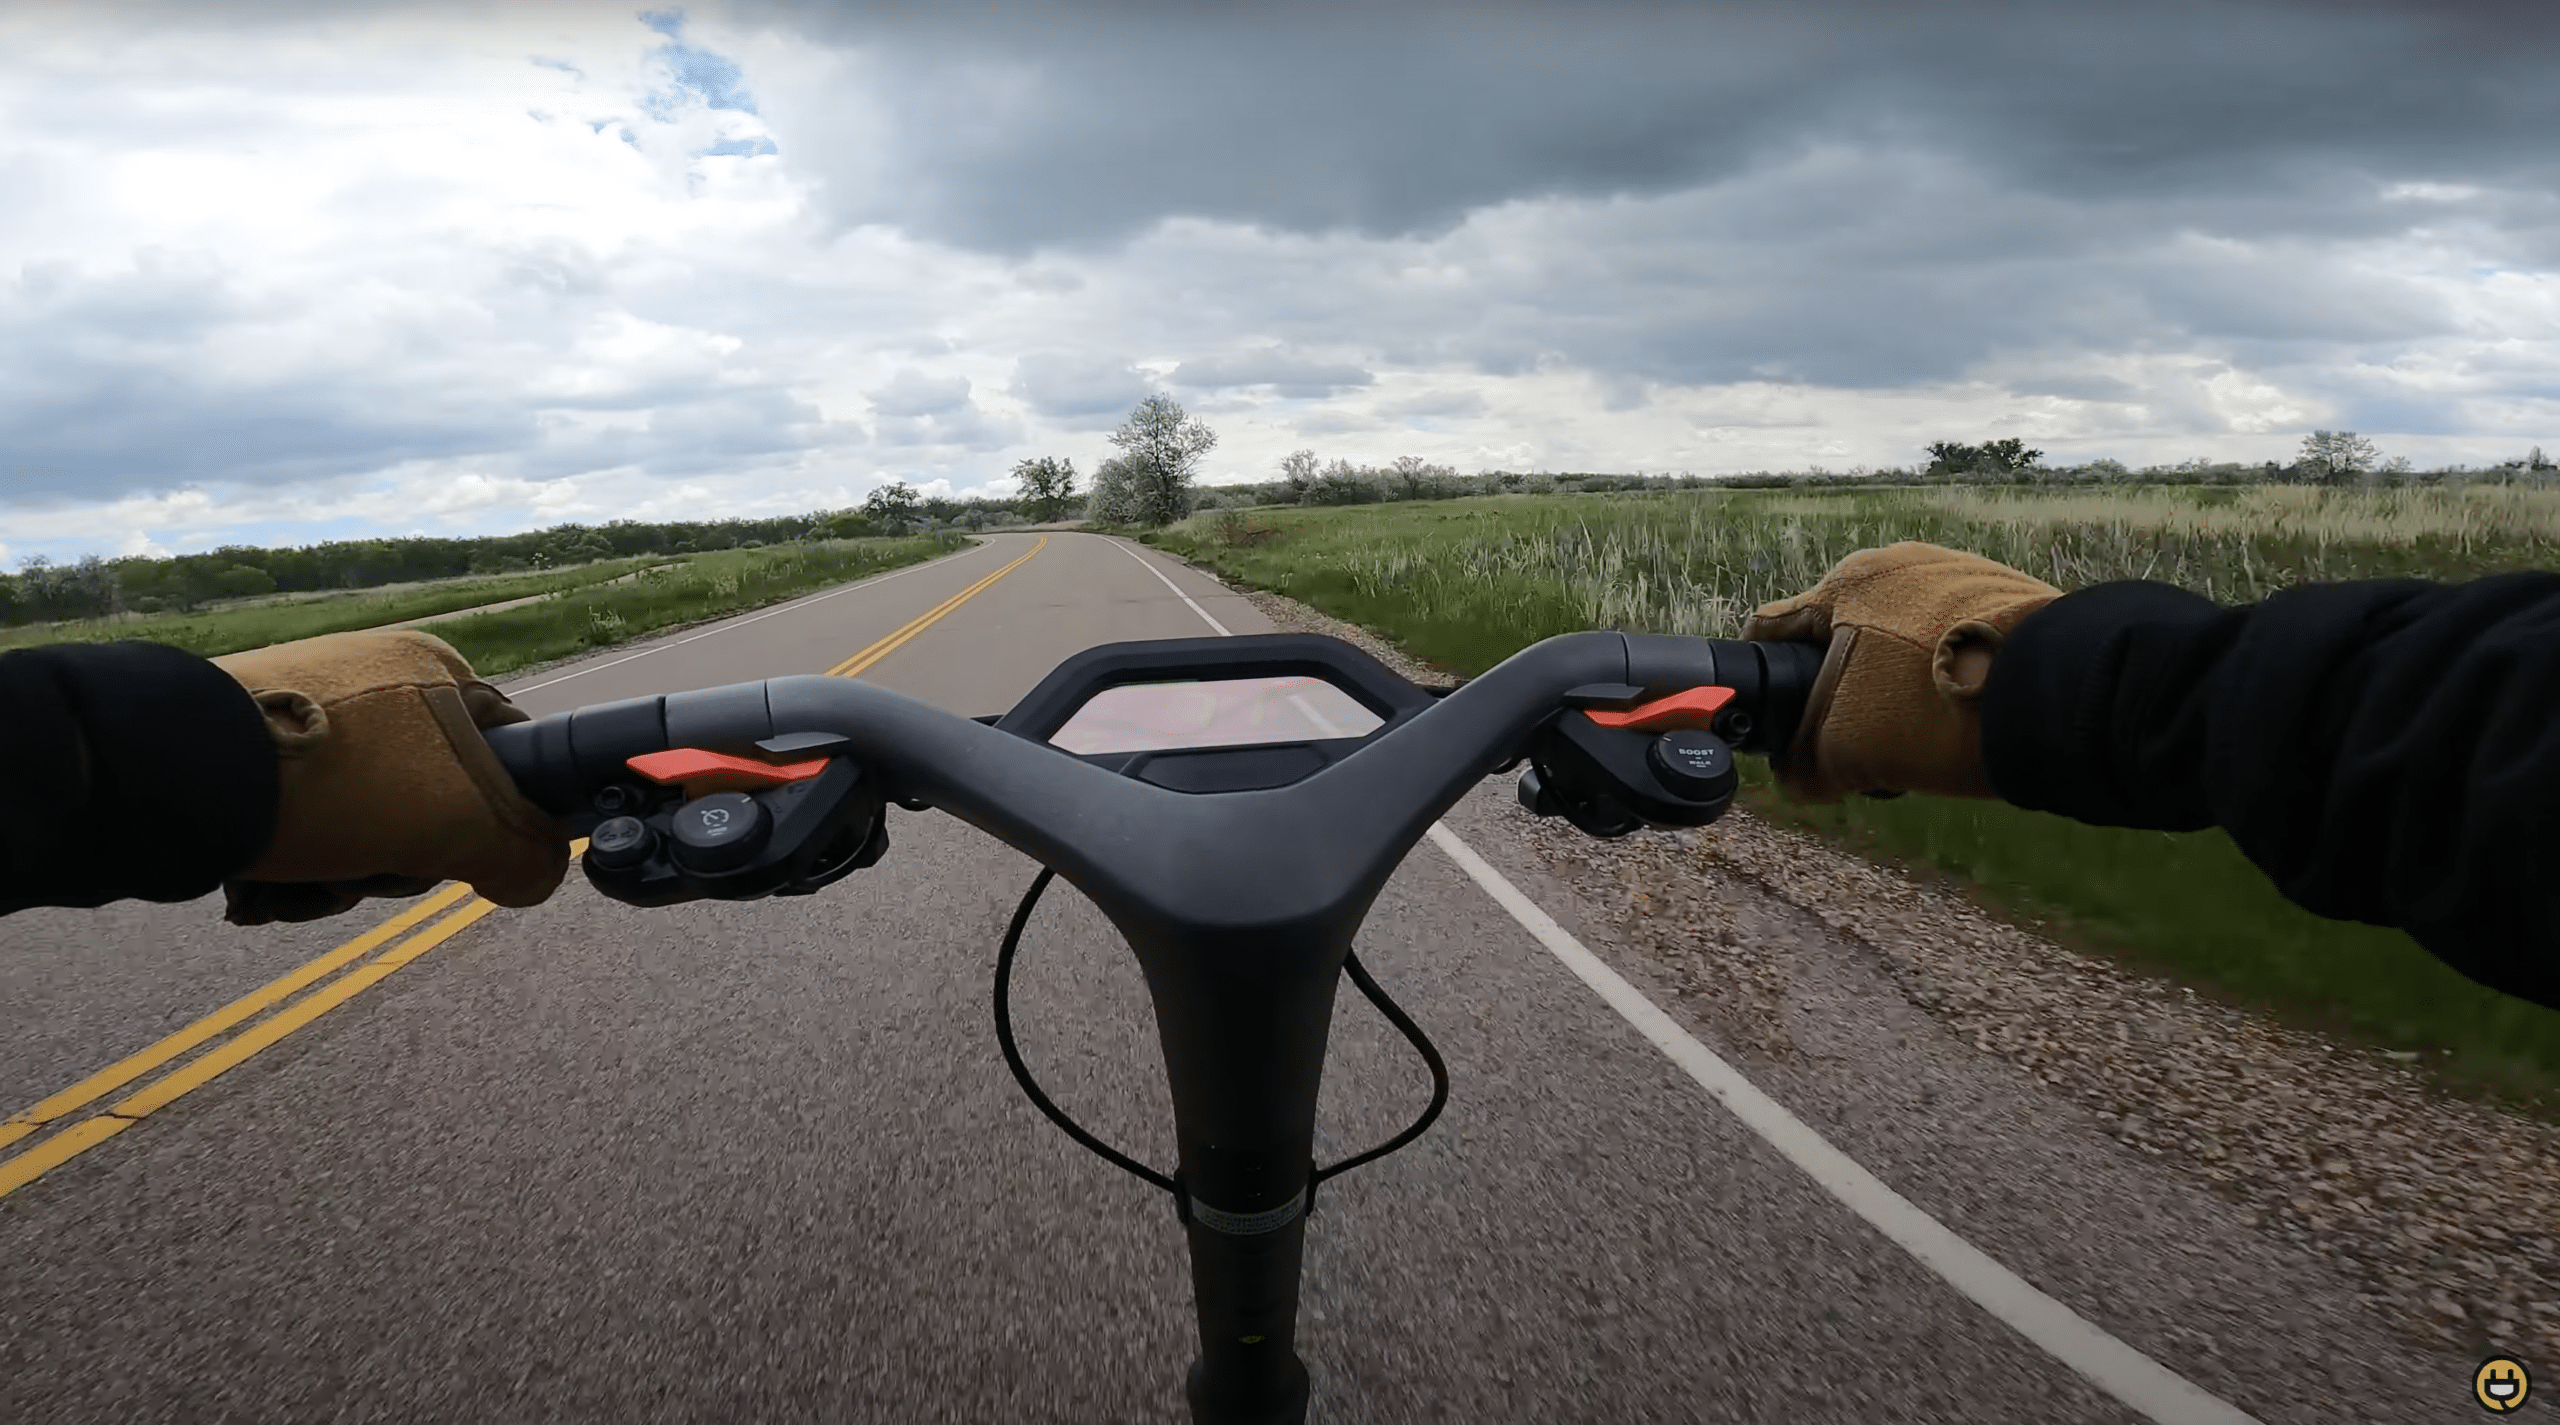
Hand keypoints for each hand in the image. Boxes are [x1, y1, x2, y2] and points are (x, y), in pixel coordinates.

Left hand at [212, 631, 567, 924]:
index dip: (493, 821)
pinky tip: (264, 885)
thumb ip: (525, 853)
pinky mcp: (249, 745)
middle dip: (400, 862)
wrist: (177, 772)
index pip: (506, 757)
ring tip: (301, 887)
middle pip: (429, 802)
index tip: (458, 855)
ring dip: (342, 876)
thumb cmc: (341, 782)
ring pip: (363, 821)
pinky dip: (293, 864)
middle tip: (371, 875)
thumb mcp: (460, 823)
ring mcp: (310, 710)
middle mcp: (377, 679)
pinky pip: (302, 818)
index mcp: (439, 672)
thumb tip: (540, 874)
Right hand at [1742, 542, 2059, 801]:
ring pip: (1903, 643)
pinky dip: (1947, 678)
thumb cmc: (1932, 705)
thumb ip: (1805, 764)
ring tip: (1921, 739)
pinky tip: (1962, 717)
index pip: (1774, 631)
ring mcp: (1961, 574)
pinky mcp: (2011, 596)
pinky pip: (1955, 641)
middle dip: (1845, 695)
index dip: (1770, 685)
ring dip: (1897, 689)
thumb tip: (1800, 778)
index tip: (1785, 727)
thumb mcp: (1847, 749)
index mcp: (1846, 582)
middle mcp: (1900, 563)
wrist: (2059, 693)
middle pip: (1845, 640)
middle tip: (1862, 748)